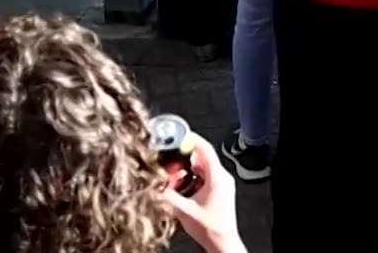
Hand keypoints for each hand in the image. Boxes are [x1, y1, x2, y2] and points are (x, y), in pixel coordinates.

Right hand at [162, 135, 244, 252]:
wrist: (222, 242)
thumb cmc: (211, 228)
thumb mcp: (183, 210)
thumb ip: (167, 196)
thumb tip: (155, 186)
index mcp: (217, 177)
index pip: (205, 149)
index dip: (192, 139)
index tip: (180, 135)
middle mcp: (222, 178)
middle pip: (202, 158)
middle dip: (185, 159)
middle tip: (171, 161)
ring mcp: (222, 185)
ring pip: (202, 169)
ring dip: (187, 171)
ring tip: (175, 178)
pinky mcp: (219, 192)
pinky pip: (205, 178)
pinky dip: (192, 179)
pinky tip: (182, 189)